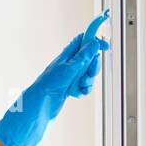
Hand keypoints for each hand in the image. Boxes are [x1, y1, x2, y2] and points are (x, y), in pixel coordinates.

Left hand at [0, 9, 110, 145]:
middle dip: (92, 67)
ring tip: (78, 87)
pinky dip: (83, 90)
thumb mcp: (68, 68)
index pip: (83, 40)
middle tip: (87, 74)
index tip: (106, 42)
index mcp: (66, 55)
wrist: (39, 106)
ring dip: (88, 81)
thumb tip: (95, 42)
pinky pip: (85, 86)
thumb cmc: (48, 85)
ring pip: (89, 74)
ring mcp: (70, 76)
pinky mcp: (70, 87)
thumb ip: (83, 56)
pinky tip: (75, 94)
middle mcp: (69, 64)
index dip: (95, 39)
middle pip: (91, 59)